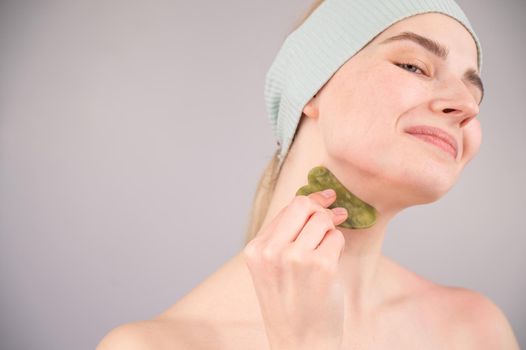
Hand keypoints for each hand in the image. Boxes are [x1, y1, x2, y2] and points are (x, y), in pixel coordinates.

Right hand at [243, 189, 347, 349]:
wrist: (299, 343)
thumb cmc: (289, 305)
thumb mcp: (272, 268)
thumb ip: (285, 235)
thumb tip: (315, 200)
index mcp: (256, 250)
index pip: (287, 208)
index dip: (311, 200)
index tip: (326, 197)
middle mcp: (271, 251)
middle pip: (304, 206)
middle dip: (323, 210)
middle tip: (336, 216)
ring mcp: (295, 258)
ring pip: (323, 221)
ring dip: (331, 232)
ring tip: (326, 253)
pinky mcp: (321, 267)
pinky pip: (336, 239)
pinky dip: (338, 248)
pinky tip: (330, 265)